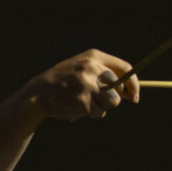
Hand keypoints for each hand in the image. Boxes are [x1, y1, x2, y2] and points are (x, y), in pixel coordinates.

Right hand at [23, 49, 139, 121]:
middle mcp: (91, 67)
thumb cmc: (63, 83)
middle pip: (119, 88)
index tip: (135, 96)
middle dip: (113, 99)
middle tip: (100, 102)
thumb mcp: (82, 71)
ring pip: (112, 102)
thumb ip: (104, 77)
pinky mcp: (83, 100)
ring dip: (102, 107)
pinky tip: (77, 108)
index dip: (133, 84)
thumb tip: (130, 93)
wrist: (36, 93)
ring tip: (85, 103)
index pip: (125, 68)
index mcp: (93, 57)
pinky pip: (99, 112)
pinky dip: (91, 114)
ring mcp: (87, 84)